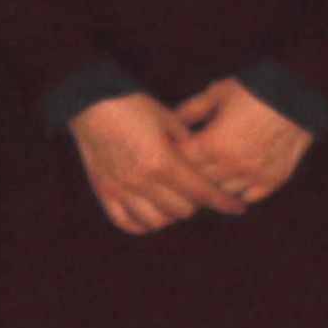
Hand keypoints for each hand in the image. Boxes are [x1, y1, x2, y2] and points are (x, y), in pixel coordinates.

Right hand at [66, 92, 222, 235]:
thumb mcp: (169, 120)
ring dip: (170, 215)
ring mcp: (121, 188)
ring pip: (157, 222)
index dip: (223, 202)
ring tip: (172, 201)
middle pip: (183, 211)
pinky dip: (142, 223)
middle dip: (196, 203)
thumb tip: (207, 166)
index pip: (201, 192)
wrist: (91, 103)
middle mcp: (141, 180)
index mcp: (162, 161)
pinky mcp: (104, 192)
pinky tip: (151, 212)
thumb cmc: (133, 106)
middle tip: (196, 192)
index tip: (236, 208)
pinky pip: (127, 223)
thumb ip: (189, 146)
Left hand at [170, 77, 316, 213]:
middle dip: (189, 174)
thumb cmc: (255, 91)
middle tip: (185, 167)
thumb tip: (172, 121)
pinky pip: (249, 196)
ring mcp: (253, 175)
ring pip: (221, 192)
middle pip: (197, 181)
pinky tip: (233, 181)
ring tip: (208, 175)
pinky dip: (239, 191)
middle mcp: (230, 165)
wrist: (299, 99)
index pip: (179, 163)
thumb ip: (191, 109)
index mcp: (211, 144)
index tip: (169, 152)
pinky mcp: (273, 180)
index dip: (172, 157)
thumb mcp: (217, 93)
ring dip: (213, 184)